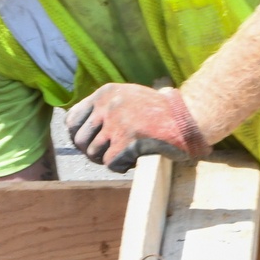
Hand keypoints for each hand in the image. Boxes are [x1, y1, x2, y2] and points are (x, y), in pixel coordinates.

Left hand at [65, 84, 209, 173]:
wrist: (187, 119)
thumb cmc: (160, 112)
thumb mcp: (128, 97)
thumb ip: (104, 108)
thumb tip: (75, 131)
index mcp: (105, 93)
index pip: (72, 120)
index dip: (77, 136)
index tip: (89, 143)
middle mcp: (108, 106)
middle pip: (81, 141)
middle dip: (92, 152)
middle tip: (109, 154)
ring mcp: (117, 124)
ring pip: (94, 154)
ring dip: (109, 159)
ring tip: (126, 153)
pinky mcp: (127, 141)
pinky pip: (111, 164)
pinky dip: (121, 166)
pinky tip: (135, 159)